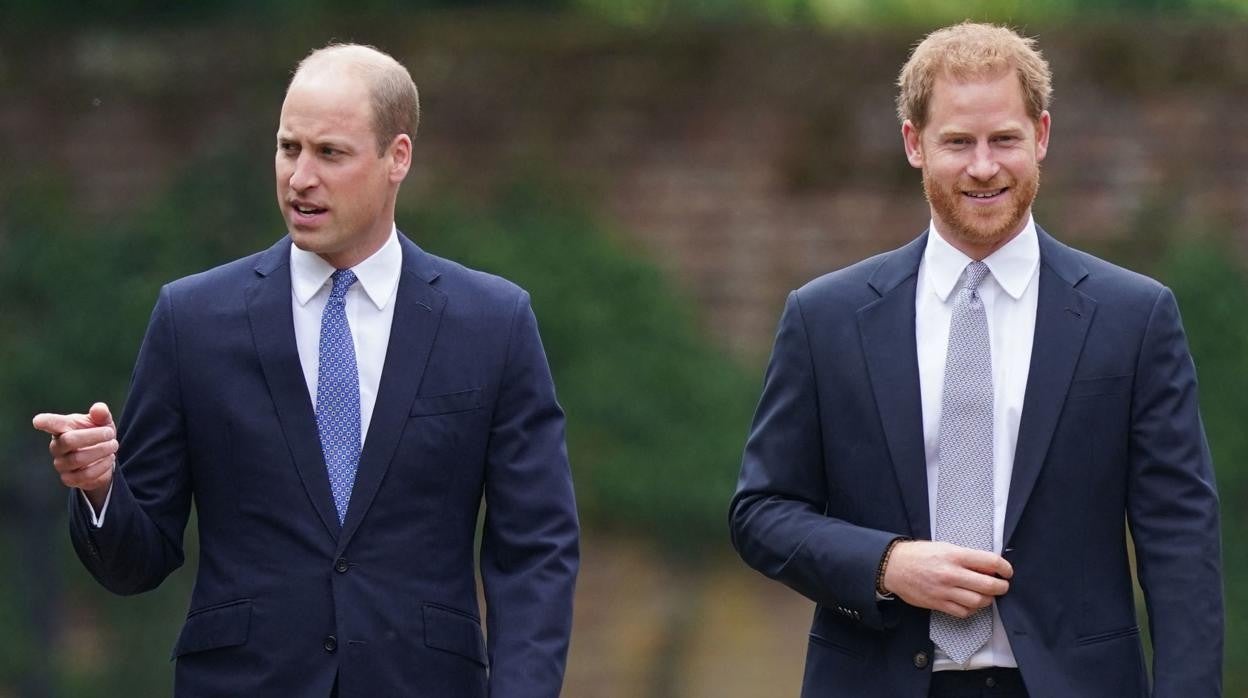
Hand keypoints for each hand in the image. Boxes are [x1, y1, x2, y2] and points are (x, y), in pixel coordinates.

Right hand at [32, 402, 116, 508]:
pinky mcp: (69, 479)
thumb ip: (101, 414)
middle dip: (95, 436)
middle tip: (110, 433)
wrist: (105, 457)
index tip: (38, 421)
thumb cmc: (98, 434)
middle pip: (69, 440)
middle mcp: (57, 446)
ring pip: (78, 459)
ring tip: (113, 446)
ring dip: (101, 451)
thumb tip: (99, 409)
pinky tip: (109, 459)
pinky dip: (102, 466)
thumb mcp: (102, 422)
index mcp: (62, 428)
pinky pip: (85, 475)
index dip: (44, 422)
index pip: (50, 424)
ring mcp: (61, 464)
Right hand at [881, 540, 1011, 617]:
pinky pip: (964, 612)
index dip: (1005, 568)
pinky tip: (970, 602)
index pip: (991, 561)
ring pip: (979, 601)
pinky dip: (972, 609)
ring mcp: (945, 591)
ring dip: (987, 600)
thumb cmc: (919, 555)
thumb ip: (967, 557)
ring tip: (986, 595)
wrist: (894, 567)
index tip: (1007, 572)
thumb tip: (989, 566)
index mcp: (955, 555)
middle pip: (989, 585)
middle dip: (1001, 587)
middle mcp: (952, 573)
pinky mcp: (938, 603)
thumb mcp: (945, 547)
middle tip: (1002, 586)